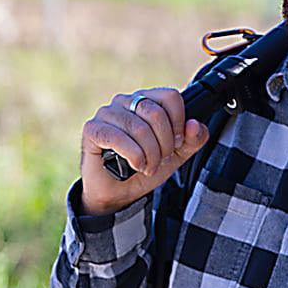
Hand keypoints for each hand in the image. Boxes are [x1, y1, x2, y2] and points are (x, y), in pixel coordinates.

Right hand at [77, 87, 209, 215]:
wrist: (118, 191)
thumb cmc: (144, 167)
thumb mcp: (177, 155)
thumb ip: (193, 140)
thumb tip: (195, 125)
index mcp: (146, 100)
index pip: (171, 96)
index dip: (179, 122)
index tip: (177, 143)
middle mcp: (125, 101)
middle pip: (156, 113)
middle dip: (164, 144)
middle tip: (160, 160)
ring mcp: (107, 113)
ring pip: (139, 128)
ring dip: (149, 154)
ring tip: (148, 167)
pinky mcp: (92, 129)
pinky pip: (117, 137)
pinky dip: (133, 155)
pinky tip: (135, 165)